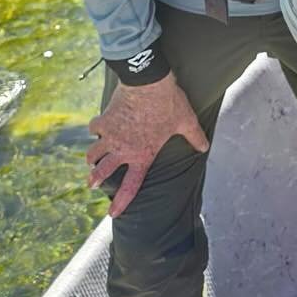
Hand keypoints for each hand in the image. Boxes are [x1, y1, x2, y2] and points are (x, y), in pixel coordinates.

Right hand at [86, 74, 208, 216]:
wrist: (148, 82)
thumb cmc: (168, 103)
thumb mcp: (186, 121)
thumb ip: (195, 137)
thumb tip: (204, 147)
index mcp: (143, 155)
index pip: (131, 186)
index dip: (122, 202)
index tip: (113, 214)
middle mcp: (124, 150)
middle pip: (102, 172)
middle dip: (95, 180)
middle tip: (91, 183)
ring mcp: (111, 135)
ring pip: (94, 152)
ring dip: (92, 157)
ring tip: (91, 160)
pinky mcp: (104, 119)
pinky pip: (94, 128)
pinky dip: (95, 129)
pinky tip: (98, 127)